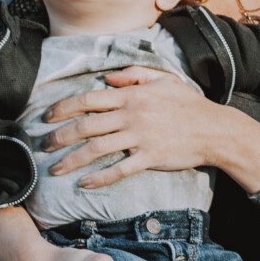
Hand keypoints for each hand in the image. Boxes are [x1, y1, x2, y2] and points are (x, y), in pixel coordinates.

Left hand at [44, 66, 259, 188]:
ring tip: (56, 169)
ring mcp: (140, 137)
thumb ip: (134, 76)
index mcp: (132, 96)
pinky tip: (84, 184)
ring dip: (72, 159)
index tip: (47, 117)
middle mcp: (132, 115)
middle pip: (86, 125)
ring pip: (97, 148)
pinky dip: (99, 178)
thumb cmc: (189, 104)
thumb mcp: (163, 79)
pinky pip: (119, 170)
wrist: (215, 129)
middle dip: (61, 136)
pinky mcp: (150, 158)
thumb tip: (108, 78)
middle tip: (45, 145)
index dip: (64, 108)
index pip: (89, 98)